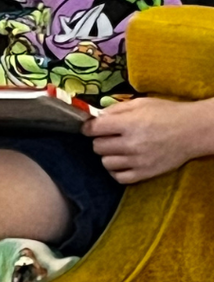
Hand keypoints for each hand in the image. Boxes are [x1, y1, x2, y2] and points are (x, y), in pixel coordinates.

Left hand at [83, 97, 213, 183]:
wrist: (192, 131)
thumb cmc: (166, 113)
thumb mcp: (139, 103)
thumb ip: (115, 109)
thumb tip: (96, 116)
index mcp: (128, 124)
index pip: (94, 129)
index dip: (88, 127)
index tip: (90, 127)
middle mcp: (131, 144)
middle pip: (98, 146)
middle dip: (99, 139)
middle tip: (108, 136)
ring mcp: (138, 161)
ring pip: (106, 163)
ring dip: (107, 155)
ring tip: (116, 148)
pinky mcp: (146, 173)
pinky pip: (120, 177)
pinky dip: (116, 171)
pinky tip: (121, 162)